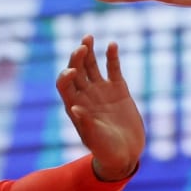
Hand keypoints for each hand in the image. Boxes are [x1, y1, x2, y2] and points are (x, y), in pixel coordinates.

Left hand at [56, 35, 144, 182]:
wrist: (126, 154)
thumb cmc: (106, 151)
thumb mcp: (95, 139)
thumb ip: (86, 123)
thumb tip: (74, 107)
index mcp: (75, 107)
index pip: (64, 85)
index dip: (65, 75)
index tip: (72, 71)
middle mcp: (86, 95)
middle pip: (77, 70)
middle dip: (76, 57)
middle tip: (82, 46)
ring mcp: (102, 90)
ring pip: (92, 65)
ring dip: (89, 51)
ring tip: (88, 36)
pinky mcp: (119, 89)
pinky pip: (113, 68)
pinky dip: (112, 57)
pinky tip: (112, 45)